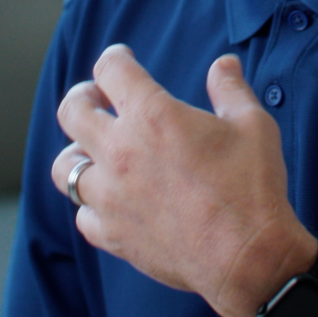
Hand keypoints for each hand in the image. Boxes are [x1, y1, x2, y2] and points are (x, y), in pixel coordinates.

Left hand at [52, 44, 316, 316]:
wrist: (248, 257)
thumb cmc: (252, 188)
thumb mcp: (253, 125)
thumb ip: (231, 89)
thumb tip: (224, 64)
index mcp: (152, 116)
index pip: (111, 70)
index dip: (115, 59)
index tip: (122, 61)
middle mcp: (120, 152)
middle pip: (72, 112)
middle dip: (82, 98)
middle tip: (98, 100)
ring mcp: (110, 196)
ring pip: (65, 167)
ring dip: (78, 153)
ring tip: (96, 153)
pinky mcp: (112, 235)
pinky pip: (83, 214)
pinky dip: (92, 205)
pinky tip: (111, 200)